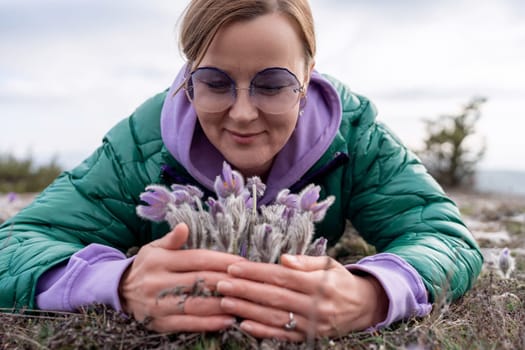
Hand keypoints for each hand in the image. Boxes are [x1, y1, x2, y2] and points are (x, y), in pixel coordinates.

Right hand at [119, 223, 244, 332]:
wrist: (119, 292)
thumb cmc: (146, 266)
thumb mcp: (154, 248)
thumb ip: (171, 239)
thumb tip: (184, 226)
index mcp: (160, 261)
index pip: (197, 259)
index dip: (222, 260)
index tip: (243, 262)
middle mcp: (158, 283)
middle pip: (200, 281)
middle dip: (228, 281)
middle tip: (250, 282)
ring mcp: (159, 305)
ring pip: (196, 304)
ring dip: (222, 303)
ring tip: (244, 301)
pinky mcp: (160, 323)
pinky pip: (188, 324)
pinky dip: (209, 323)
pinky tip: (227, 320)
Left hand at [217, 254, 388, 340]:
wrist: (364, 307)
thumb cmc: (340, 280)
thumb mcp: (328, 264)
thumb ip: (305, 262)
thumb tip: (284, 259)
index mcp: (318, 283)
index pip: (280, 276)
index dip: (255, 272)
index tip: (234, 267)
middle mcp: (315, 305)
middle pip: (273, 296)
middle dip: (245, 289)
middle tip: (221, 284)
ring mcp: (312, 324)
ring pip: (274, 317)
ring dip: (247, 310)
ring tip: (226, 302)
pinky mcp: (310, 337)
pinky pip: (282, 335)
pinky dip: (262, 331)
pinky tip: (244, 324)